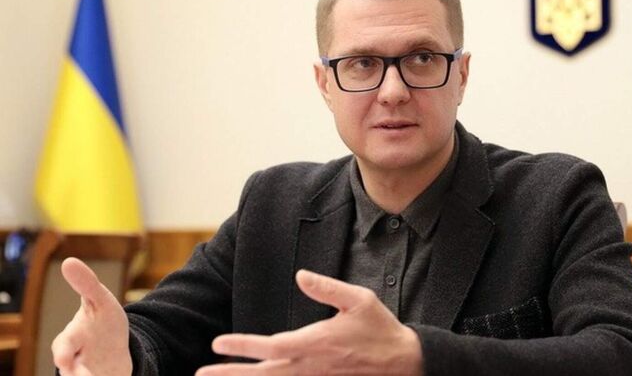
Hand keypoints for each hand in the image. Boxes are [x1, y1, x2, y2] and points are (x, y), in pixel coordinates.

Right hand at [51, 258, 132, 375]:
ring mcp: (88, 373)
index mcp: (72, 338)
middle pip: (70, 371)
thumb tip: (68, 261)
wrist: (113, 348)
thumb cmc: (102, 322)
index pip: (64, 345)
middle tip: (75, 375)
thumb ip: (86, 284)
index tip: (63, 360)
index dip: (63, 353)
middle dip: (73, 375)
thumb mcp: (100, 301)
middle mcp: (75, 361)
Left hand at [196, 269, 422, 375]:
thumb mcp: (359, 300)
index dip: (242, 346)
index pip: (271, 346)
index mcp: (316, 342)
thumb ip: (327, 288)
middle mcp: (311, 365)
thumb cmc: (380, 329)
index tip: (217, 343)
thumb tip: (300, 275)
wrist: (404, 363)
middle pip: (263, 374)